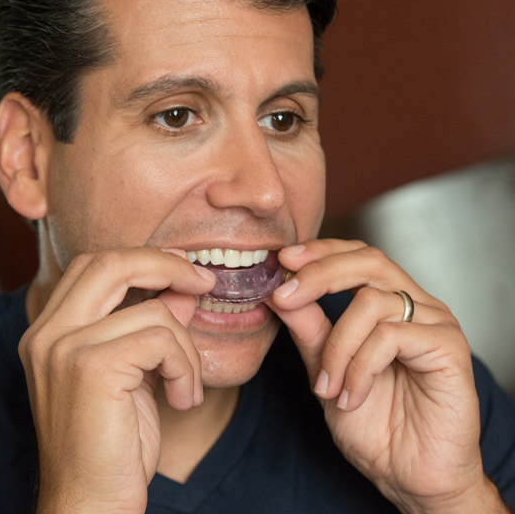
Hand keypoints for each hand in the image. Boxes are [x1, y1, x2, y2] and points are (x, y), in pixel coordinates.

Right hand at [18, 248, 214, 513]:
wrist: (89, 505)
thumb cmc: (111, 444)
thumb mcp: (135, 373)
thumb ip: (149, 325)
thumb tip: (182, 289)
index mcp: (50, 330)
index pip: (94, 265)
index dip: (143, 259)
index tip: (183, 272)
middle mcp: (47, 333)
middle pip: (112, 262)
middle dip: (166, 264)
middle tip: (203, 282)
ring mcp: (64, 348)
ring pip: (153, 311)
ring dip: (187, 347)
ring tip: (186, 386)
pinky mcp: (92, 368)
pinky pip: (162, 339)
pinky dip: (185, 366)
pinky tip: (183, 398)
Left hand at [268, 239, 505, 512]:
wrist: (408, 476)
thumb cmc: (373, 423)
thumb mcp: (326, 369)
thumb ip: (308, 328)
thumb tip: (279, 292)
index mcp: (389, 303)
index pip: (357, 256)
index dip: (321, 251)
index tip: (283, 258)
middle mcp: (414, 305)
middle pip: (369, 261)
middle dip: (320, 273)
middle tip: (285, 295)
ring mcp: (435, 323)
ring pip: (371, 302)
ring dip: (337, 346)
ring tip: (327, 387)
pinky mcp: (448, 348)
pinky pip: (391, 336)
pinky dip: (359, 367)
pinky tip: (352, 396)